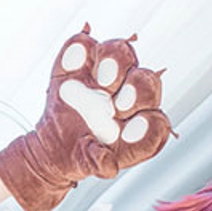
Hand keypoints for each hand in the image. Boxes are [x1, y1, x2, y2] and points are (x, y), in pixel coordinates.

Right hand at [0, 23, 172, 210]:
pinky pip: (83, 45)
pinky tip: (75, 65)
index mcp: (140, 121)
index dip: (151, 123)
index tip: (137, 128)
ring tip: (103, 82)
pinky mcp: (79, 62)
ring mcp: (105, 73)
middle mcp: (129, 92)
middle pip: (145, 80)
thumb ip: (99, 163)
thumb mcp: (89, 164)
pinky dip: (79, 49)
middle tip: (120, 106)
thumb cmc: (84, 155)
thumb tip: (106, 164)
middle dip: (138, 89)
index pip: (156, 119)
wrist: (55, 145)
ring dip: (115, 62)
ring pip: (121, 53)